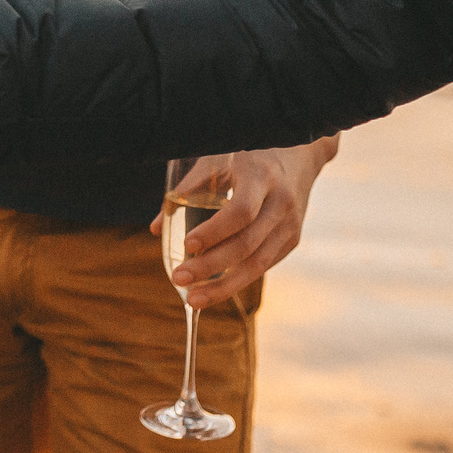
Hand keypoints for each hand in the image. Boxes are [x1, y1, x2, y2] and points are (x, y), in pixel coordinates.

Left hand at [162, 139, 339, 309]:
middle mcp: (281, 201)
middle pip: (247, 243)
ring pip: (258, 263)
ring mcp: (290, 223)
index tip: (187, 245)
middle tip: (179, 280)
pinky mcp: (293, 239)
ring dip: (224, 286)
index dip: (214, 231)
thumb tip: (154, 228)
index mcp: (260, 175)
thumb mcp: (218, 158)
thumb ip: (188, 190)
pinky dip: (238, 279)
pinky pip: (264, 264)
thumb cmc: (247, 153)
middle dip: (211, 267)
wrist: (299, 153)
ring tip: (194, 299)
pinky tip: (216, 289)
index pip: (241, 211)